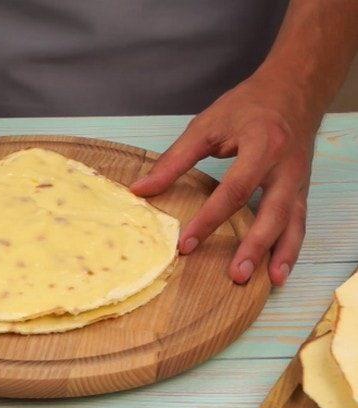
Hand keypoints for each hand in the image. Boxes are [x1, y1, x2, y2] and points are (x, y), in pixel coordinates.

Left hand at [131, 74, 317, 285]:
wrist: (294, 88)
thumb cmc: (248, 105)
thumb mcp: (207, 125)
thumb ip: (175, 160)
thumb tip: (141, 190)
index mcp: (261, 146)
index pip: (234, 190)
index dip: (210, 219)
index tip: (186, 244)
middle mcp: (286, 167)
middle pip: (273, 212)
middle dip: (255, 246)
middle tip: (235, 275)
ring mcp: (299, 180)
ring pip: (294, 222)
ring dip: (281, 254)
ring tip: (269, 282)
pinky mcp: (302, 188)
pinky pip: (299, 222)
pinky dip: (292, 247)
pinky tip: (279, 269)